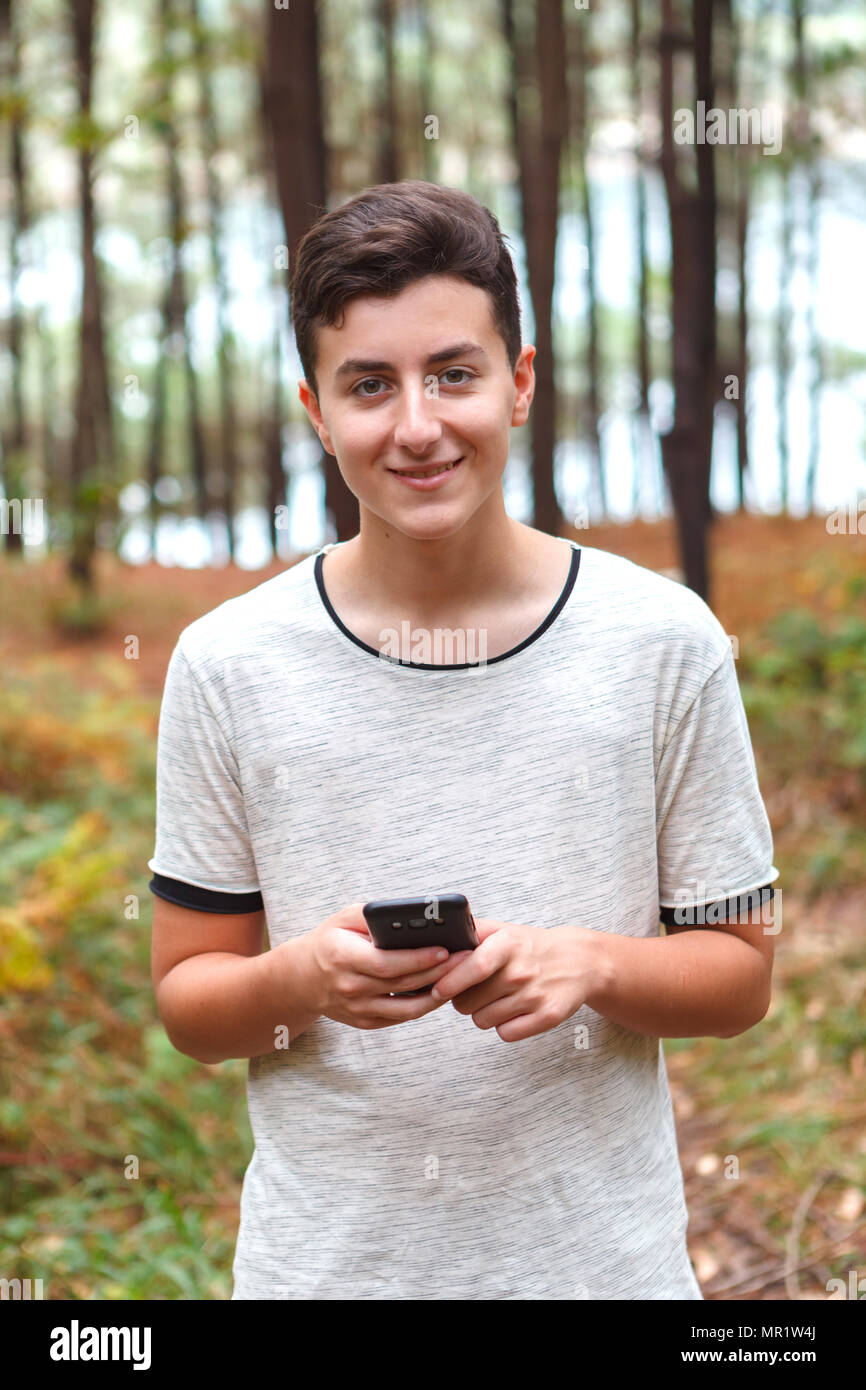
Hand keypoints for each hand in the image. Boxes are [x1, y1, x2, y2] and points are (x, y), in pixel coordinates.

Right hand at [299, 903, 473, 1029]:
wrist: (302, 979)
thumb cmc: (330, 941)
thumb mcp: (344, 918)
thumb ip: (374, 916)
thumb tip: (412, 916)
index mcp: (342, 958)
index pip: (387, 963)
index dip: (419, 959)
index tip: (446, 950)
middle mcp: (350, 988)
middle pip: (403, 984)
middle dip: (439, 972)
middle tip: (466, 958)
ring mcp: (357, 1010)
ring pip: (407, 1008)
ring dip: (438, 993)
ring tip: (461, 976)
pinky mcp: (366, 1023)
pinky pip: (402, 1017)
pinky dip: (424, 1005)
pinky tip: (442, 989)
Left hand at [430, 918, 605, 1041]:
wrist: (580, 961)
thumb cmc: (532, 946)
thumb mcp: (504, 930)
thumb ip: (471, 932)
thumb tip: (438, 938)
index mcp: (509, 945)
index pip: (474, 967)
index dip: (451, 981)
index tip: (437, 990)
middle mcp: (522, 971)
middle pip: (469, 1002)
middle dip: (463, 1000)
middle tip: (474, 991)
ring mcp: (536, 995)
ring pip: (483, 1020)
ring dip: (482, 1013)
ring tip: (496, 999)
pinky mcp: (548, 1017)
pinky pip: (506, 1034)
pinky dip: (503, 1026)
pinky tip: (512, 1010)